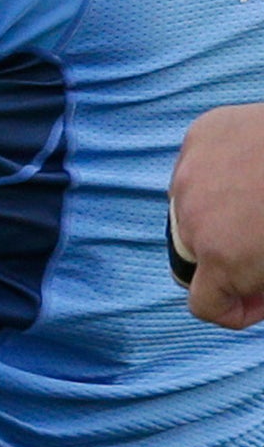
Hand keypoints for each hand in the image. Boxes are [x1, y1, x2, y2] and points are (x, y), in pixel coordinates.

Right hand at [169, 103, 263, 328]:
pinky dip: (218, 170)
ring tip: (257, 196)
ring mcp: (189, 173)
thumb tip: (254, 292)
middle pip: (196, 251)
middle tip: (260, 241)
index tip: (254, 298)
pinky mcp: (197, 136)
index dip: (231, 310)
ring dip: (217, 210)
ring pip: (191, 205)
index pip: (202, 304)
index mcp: (222, 257)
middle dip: (226, 253)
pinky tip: (252, 163)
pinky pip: (196, 164)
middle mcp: (192, 217)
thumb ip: (262, 283)